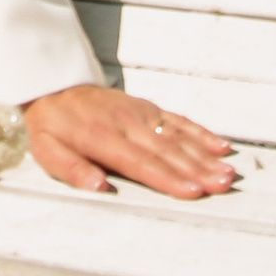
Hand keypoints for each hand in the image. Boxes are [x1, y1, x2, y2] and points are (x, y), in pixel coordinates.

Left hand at [21, 84, 233, 197]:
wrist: (53, 84)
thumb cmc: (51, 126)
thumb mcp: (47, 150)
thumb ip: (72, 169)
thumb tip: (99, 188)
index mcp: (103, 138)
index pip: (141, 163)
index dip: (169, 179)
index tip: (194, 191)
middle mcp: (127, 124)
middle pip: (167, 151)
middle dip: (198, 170)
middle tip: (223, 185)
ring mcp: (141, 114)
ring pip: (178, 137)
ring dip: (205, 156)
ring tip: (228, 172)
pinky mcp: (148, 108)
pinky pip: (178, 121)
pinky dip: (201, 133)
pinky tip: (221, 145)